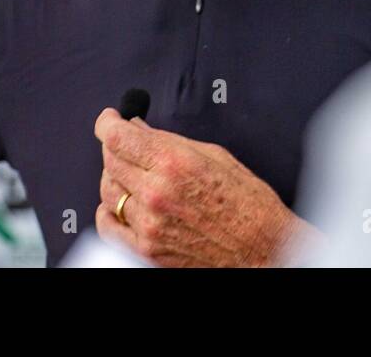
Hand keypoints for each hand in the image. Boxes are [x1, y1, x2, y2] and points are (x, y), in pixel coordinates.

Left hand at [93, 108, 314, 266]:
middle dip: (113, 146)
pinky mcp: (146, 250)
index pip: (118, 137)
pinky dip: (108, 212)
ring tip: (130, 172)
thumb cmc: (249, 204)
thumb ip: (170, 142)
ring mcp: (149, 224)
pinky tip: (120, 203)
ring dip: (114, 177)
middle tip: (124, 142)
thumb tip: (140, 130)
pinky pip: (109, 226)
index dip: (107, 123)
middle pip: (110, 160)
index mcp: (174, 163)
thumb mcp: (215, 156)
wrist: (263, 250)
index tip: (109, 120)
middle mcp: (156, 192)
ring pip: (107, 191)